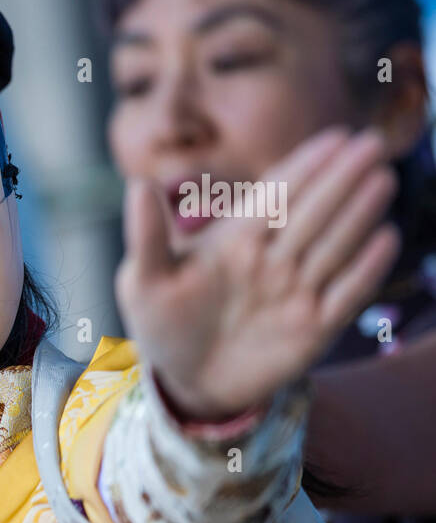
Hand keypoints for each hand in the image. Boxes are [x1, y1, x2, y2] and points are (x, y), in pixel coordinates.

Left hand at [116, 128, 400, 420]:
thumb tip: (137, 184)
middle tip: (370, 142)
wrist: (186, 384)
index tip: (334, 138)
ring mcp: (294, 292)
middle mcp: (272, 260)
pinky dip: (364, 270)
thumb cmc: (163, 326)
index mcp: (235, 241)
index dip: (305, 166)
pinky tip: (384, 239)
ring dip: (357, 213)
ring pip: (332, 245)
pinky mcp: (312, 329)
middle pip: (311, 211)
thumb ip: (146, 235)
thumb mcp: (143, 282)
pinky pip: (345, 295)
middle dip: (341, 177)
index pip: (276, 195)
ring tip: (380, 179)